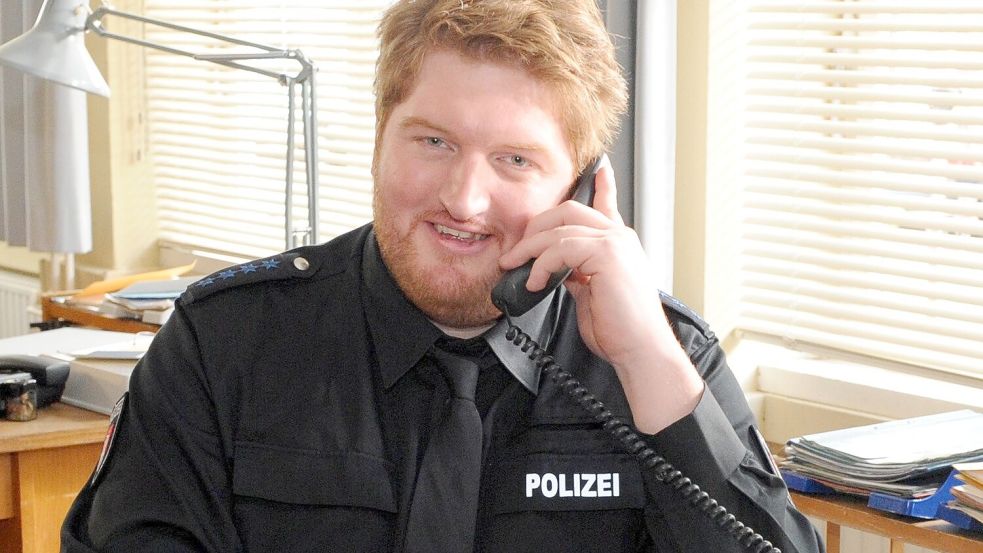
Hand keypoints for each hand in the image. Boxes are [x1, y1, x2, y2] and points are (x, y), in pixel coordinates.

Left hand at [498, 157, 703, 432]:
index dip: (601, 184)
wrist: (640, 350)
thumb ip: (575, 273)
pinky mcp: (607, 254)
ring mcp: (615, 242)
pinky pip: (561, 247)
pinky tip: (536, 282)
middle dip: (536, 226)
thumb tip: (552, 269)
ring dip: (529, 248)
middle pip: (568, 210)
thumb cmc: (619, 330)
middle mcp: (619, 237)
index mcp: (618, 244)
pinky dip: (541, 264)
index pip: (607, 203)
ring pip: (559, 228)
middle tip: (515, 251)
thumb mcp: (591, 294)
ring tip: (514, 267)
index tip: (598, 166)